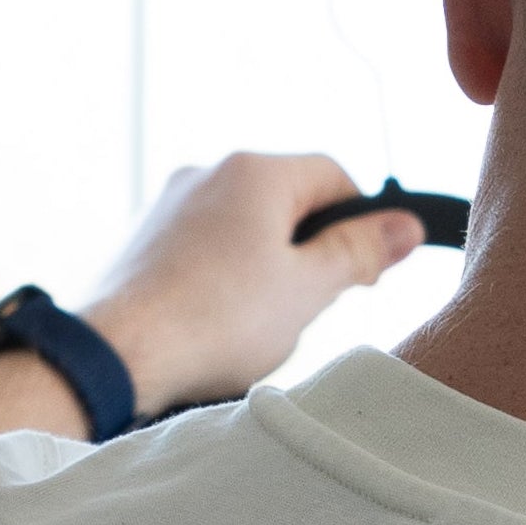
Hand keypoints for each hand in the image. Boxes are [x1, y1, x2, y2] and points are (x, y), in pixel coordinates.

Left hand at [80, 152, 427, 418]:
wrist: (119, 352)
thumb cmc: (216, 322)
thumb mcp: (309, 290)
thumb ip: (360, 253)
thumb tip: (407, 225)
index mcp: (256, 173)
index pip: (333, 176)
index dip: (360, 222)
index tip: (363, 272)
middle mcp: (209, 172)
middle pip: (287, 201)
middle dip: (309, 250)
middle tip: (310, 307)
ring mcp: (171, 202)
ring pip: (244, 227)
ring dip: (265, 267)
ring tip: (257, 323)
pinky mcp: (146, 237)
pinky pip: (204, 248)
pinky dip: (222, 278)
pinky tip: (217, 323)